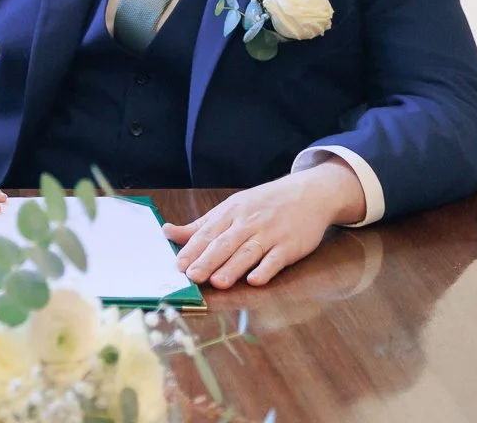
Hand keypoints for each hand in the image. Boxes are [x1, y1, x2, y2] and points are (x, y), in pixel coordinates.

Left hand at [162, 161, 364, 288]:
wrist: (307, 193)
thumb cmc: (263, 204)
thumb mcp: (231, 208)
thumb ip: (201, 225)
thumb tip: (168, 232)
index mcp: (230, 212)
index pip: (208, 232)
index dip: (193, 249)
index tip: (178, 265)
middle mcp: (248, 222)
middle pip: (225, 243)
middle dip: (208, 260)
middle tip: (192, 276)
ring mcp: (270, 234)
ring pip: (248, 252)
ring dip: (233, 267)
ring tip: (218, 282)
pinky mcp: (290, 246)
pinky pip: (277, 259)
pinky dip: (266, 269)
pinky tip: (256, 280)